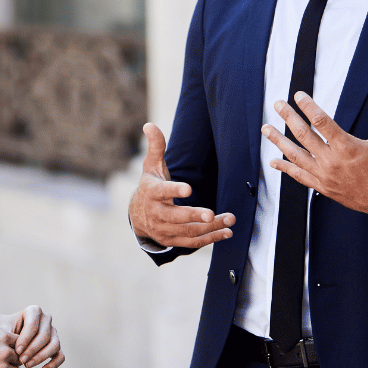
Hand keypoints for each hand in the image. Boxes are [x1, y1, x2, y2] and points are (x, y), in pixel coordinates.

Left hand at [0, 306, 64, 367]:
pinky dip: (54, 364)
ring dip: (41, 357)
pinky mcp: (56, 344)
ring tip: (27, 365)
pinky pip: (60, 355)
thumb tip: (12, 345)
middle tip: (21, 360)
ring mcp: (53, 331)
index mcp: (34, 311)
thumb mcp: (3, 328)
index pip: (33, 325)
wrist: (9, 331)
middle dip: (32, 350)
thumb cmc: (6, 328)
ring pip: (54, 345)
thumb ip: (6, 334)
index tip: (17, 351)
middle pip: (44, 336)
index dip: (25, 339)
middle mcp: (46, 319)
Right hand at [128, 122, 233, 248]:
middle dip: (195, 215)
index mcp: (151, 193)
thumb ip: (156, 147)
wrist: (138, 215)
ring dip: (210, 227)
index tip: (189, 189)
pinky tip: (226, 232)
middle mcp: (156, 214)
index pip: (162, 192)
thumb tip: (149, 125)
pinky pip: (192, 242)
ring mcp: (164, 229)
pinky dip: (210, 239)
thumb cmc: (151, 185)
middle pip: (176, 216)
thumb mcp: (151, 166)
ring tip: (229, 220)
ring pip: (188, 231)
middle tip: (212, 214)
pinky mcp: (172, 240)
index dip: (174, 191)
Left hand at [263, 88, 367, 231]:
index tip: (298, 95)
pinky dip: (285, 168)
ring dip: (279, 141)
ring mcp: (325, 176)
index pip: (322, 121)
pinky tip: (273, 161)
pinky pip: (299, 176)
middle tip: (278, 104)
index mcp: (348, 147)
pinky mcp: (323, 187)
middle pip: (304, 135)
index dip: (308, 106)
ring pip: (295, 156)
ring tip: (266, 128)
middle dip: (288, 117)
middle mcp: (333, 161)